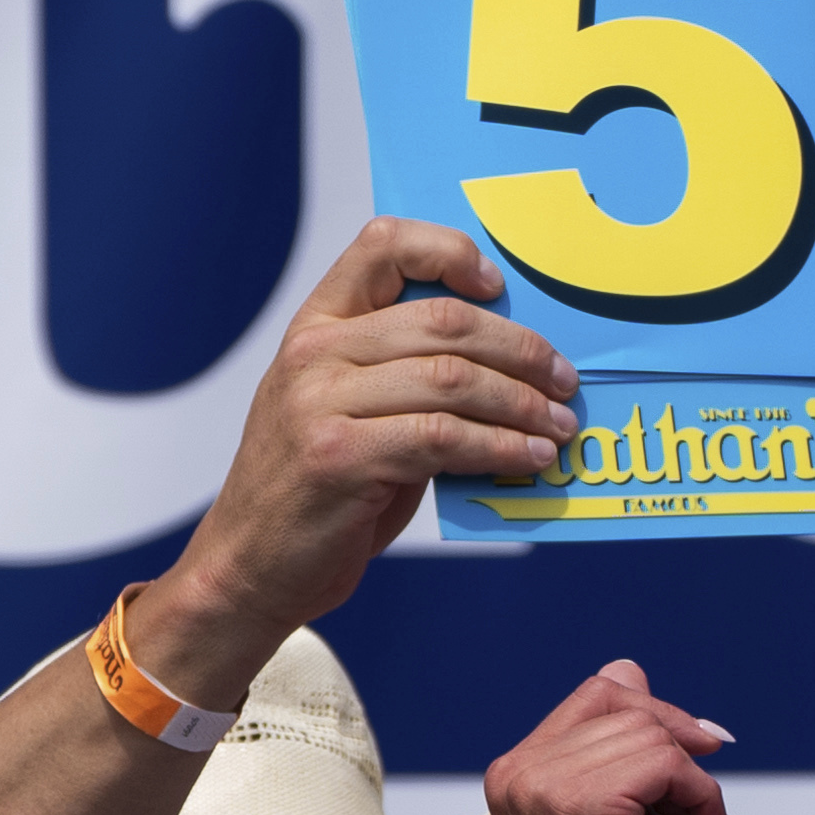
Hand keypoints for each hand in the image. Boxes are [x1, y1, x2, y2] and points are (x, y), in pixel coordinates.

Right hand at [130, 222, 581, 696]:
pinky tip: (530, 459)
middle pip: (442, 322)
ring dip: (521, 404)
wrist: (250, 567)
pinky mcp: (341, 458)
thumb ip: (405, 377)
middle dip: (520, 350)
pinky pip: (444, 439)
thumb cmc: (316, 492)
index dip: (448, 252)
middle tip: (564, 381)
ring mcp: (320, 404)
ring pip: (451, 381)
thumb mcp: (349, 413)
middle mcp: (314, 354)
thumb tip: (508, 367)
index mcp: (316, 326)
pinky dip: (500, 447)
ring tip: (560, 426)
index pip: (382, 247)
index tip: (496, 285)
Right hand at [484, 661, 736, 814]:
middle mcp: (517, 772)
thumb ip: (616, 745)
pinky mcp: (578, 807)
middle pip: (631, 707)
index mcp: (516, 770)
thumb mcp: (611, 813)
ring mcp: (541, 787)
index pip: (603, 695)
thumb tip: (631, 669)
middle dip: (682, 759)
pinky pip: (667, 765)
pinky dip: (699, 804)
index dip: (662, 717)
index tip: (702, 756)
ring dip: (694, 795)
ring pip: (656, 736)